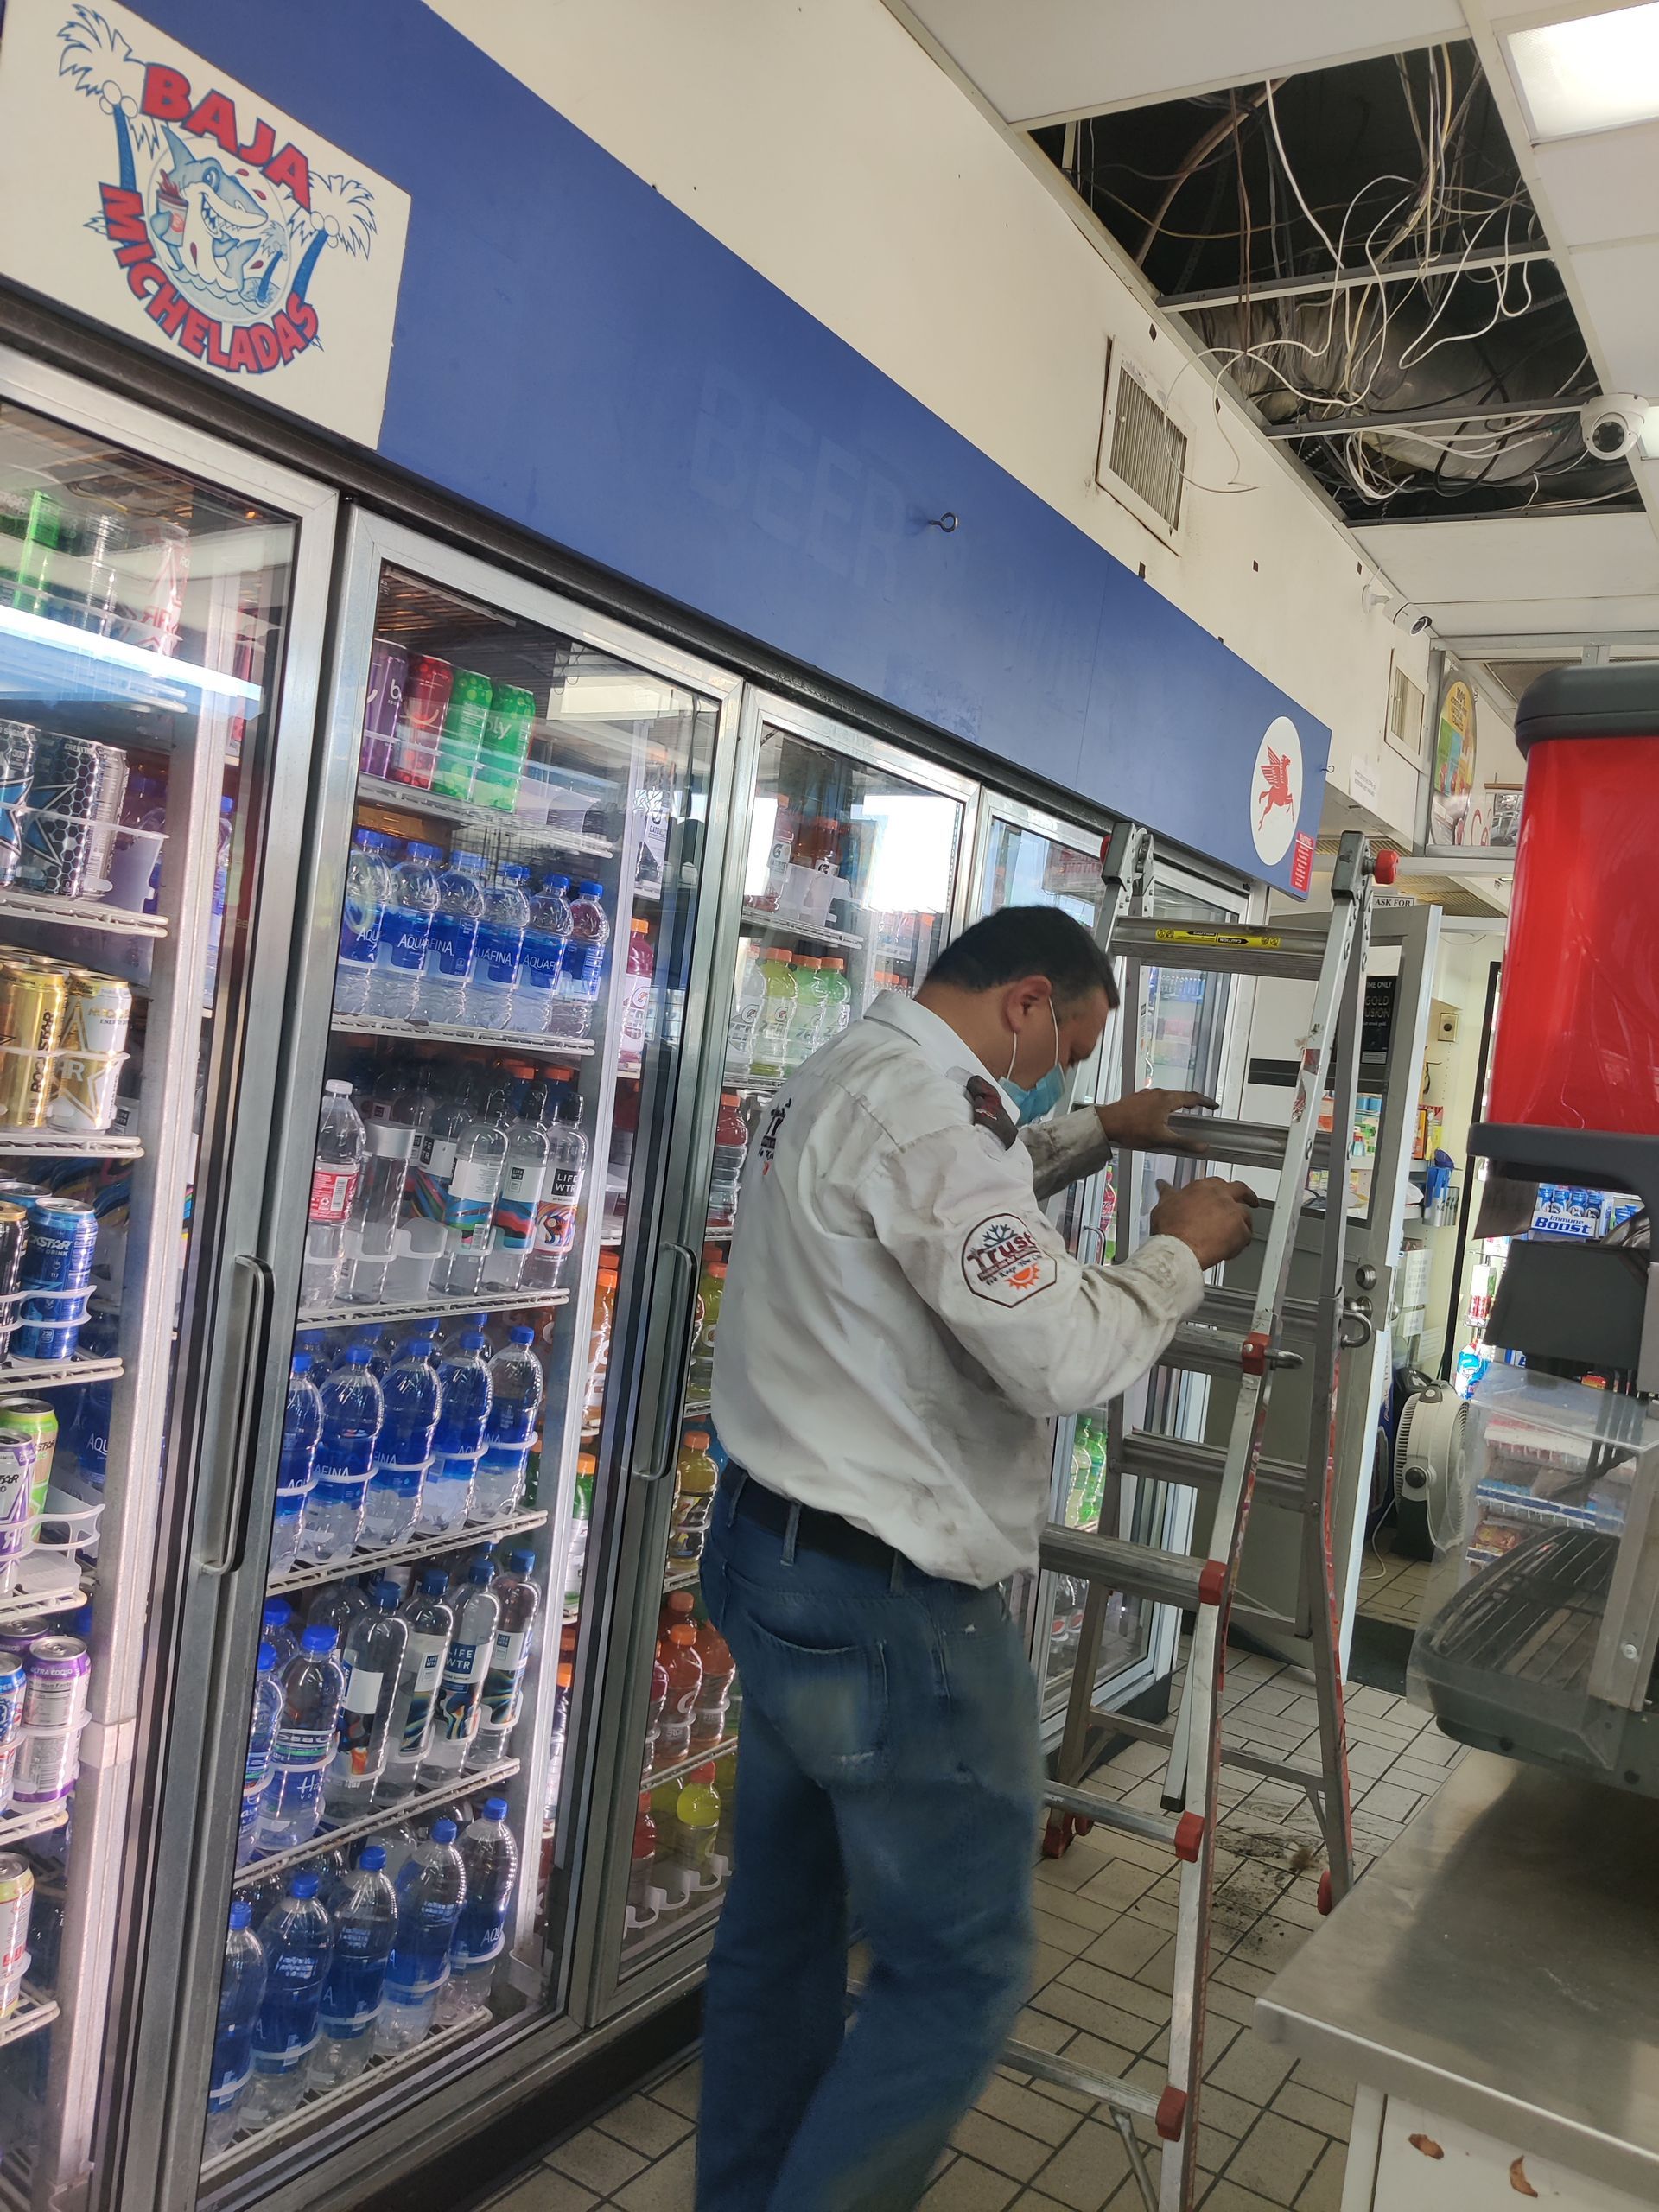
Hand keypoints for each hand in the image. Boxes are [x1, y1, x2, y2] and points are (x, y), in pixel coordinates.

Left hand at [1096, 1089, 1219, 1154]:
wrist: (1106, 1123)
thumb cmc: (1132, 1130)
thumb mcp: (1161, 1140)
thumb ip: (1184, 1143)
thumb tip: (1203, 1147)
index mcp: (1167, 1099)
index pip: (1193, 1097)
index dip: (1206, 1102)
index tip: (1214, 1105)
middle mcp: (1158, 1093)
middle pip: (1180, 1095)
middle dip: (1193, 1102)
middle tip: (1201, 1108)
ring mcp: (1146, 1094)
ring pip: (1168, 1097)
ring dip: (1178, 1103)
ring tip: (1183, 1112)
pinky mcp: (1137, 1098)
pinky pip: (1157, 1099)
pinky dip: (1165, 1105)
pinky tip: (1161, 1115)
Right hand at [1151, 1176, 1258, 1267]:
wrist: (1179, 1249)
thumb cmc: (1171, 1230)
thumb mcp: (1164, 1206)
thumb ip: (1168, 1194)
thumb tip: (1163, 1187)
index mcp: (1202, 1187)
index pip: (1217, 1182)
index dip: (1221, 1189)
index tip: (1221, 1193)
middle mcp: (1221, 1196)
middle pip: (1241, 1190)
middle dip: (1248, 1195)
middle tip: (1251, 1200)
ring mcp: (1233, 1213)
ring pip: (1246, 1215)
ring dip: (1243, 1224)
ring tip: (1237, 1234)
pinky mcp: (1241, 1231)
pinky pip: (1247, 1236)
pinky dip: (1241, 1243)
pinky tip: (1232, 1249)